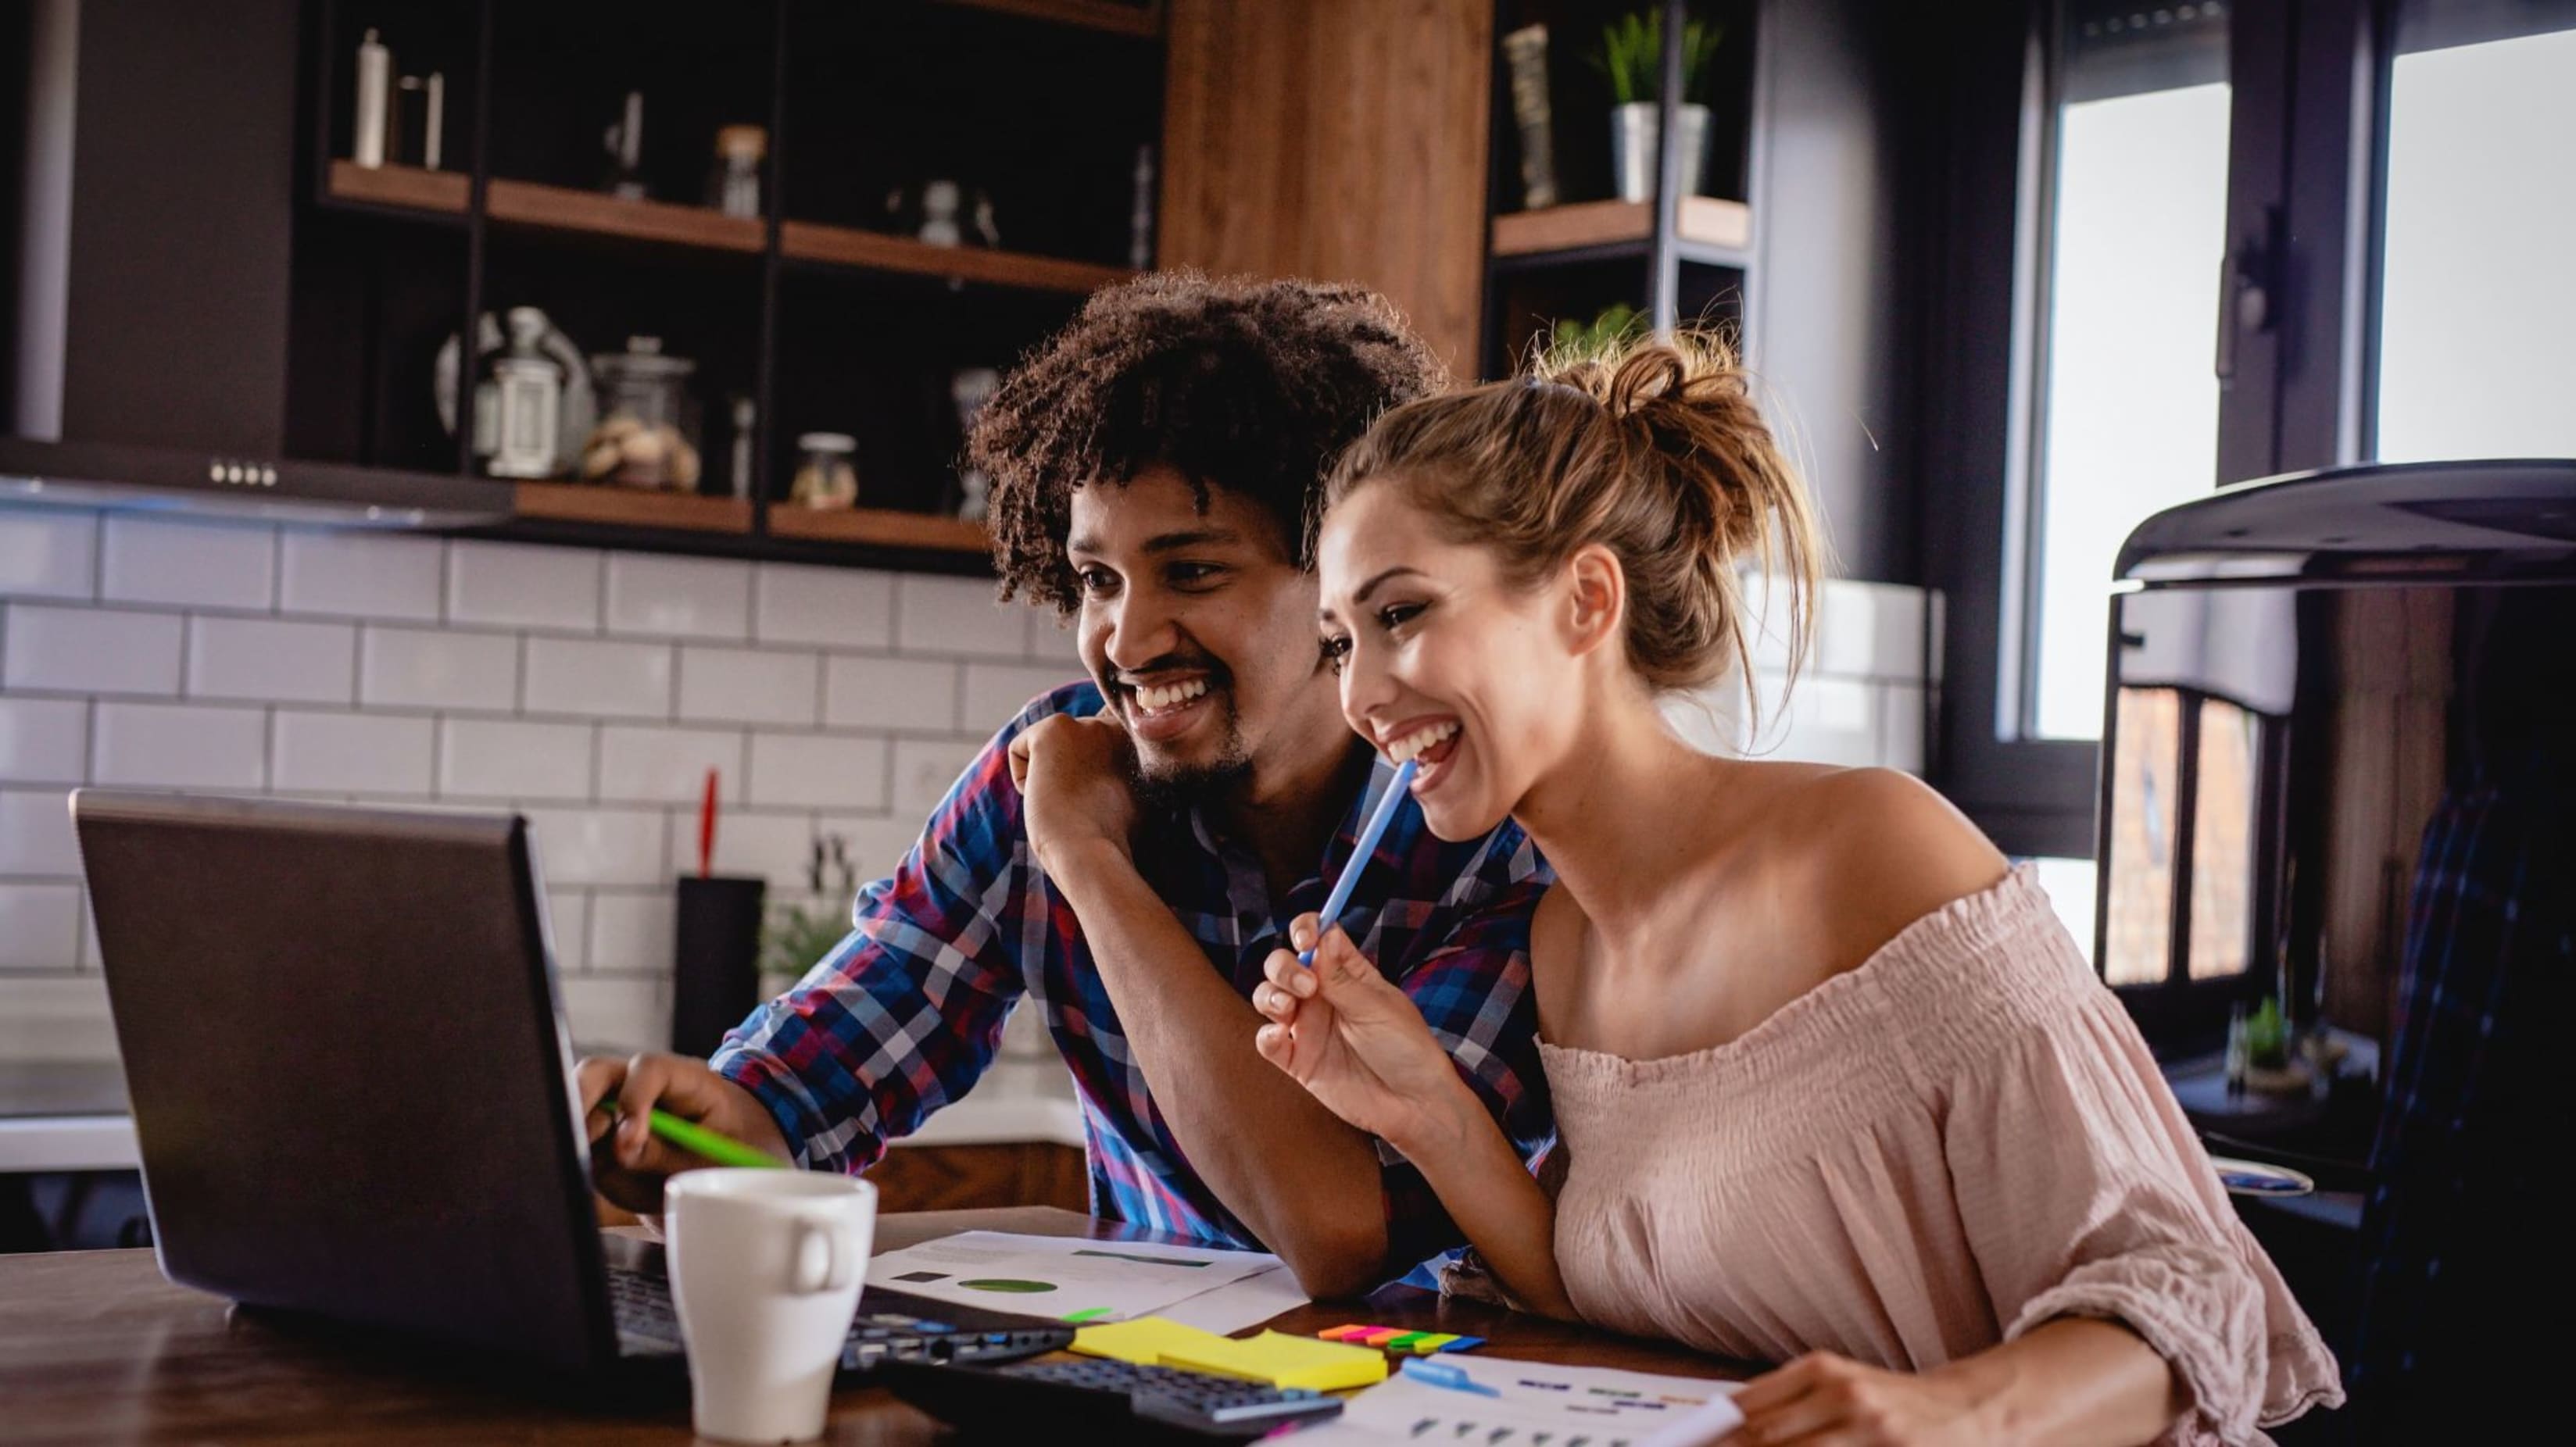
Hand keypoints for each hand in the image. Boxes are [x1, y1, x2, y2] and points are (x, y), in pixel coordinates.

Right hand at [576, 1053, 792, 1213]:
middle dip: (581, 1101)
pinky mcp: (599, 1140)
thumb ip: (665, 1153)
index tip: (631, 1139)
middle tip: (580, 1139)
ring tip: (585, 1162)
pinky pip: (573, 1140)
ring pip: (575, 1104)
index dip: (634, 1098)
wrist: (722, 1172)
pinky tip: (580, 1172)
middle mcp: (641, 1086)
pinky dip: (572, 1154)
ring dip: (573, 1132)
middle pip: (596, 1073)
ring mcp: (614, 1110)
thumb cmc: (726, 1154)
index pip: (649, 1069)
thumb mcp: (709, 1158)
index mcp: (684, 1079)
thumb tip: (620, 1148)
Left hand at [1006, 713, 1140, 874]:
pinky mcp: (1054, 728)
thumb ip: (1117, 773)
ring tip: (1066, 803)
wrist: (1091, 854)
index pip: (1091, 743)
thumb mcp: (1127, 800)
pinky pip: (1019, 750)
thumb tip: (1090, 770)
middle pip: (1064, 746)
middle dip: (1064, 775)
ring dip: (1046, 778)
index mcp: (1135, 745)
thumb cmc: (1106, 842)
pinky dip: (1023, 780)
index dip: (1082, 771)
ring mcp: (1087, 723)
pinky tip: (1048, 796)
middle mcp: (1114, 726)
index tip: (1088, 799)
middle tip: (1079, 807)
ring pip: (1042, 749)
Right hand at [1252, 912, 1474, 1152]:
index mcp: (1347, 973)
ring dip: (1270, 996)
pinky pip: (1267, 1042)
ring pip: (1268, 997)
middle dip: (1283, 967)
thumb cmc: (1407, 1049)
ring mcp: (1308, 1027)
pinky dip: (1266, 1037)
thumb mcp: (1377, 1009)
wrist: (1413, 1105)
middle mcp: (1322, 996)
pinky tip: (1281, 1038)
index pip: (1317, 937)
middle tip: (1305, 986)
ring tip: (1289, 1010)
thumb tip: (1322, 938)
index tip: (1305, 939)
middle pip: (1283, 964)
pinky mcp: (1298, 1060)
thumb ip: (1342, 979)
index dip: (1305, 929)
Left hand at [1723, 1352, 2000, 1446]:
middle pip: (1764, 1441)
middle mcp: (1844, 1397)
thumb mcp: (1837, 1386)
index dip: (1712, 1437)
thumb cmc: (1890, 1402)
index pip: (1748, 1409)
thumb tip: (1721, 1428)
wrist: (1969, 1411)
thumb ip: (1785, 1403)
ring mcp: (1871, 1433)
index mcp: (1822, 1370)